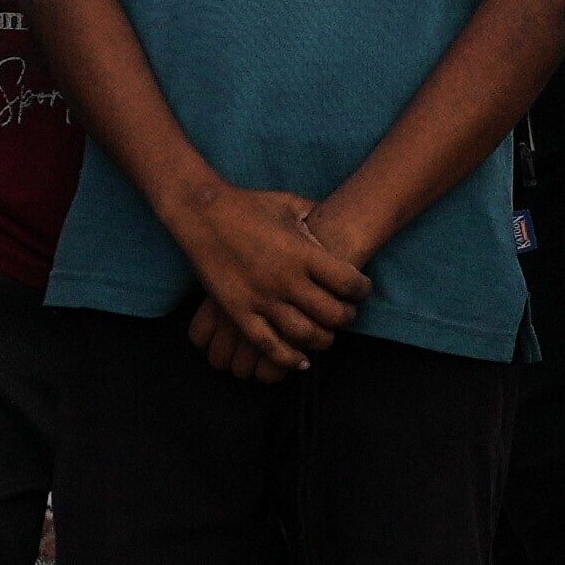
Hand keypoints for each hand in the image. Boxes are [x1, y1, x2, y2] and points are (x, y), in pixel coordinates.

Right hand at [183, 187, 369, 369]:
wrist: (202, 212)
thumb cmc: (249, 204)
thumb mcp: (290, 204)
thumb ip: (317, 217)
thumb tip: (338, 221)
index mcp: (303, 253)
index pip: (349, 283)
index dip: (362, 291)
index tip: (361, 291)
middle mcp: (286, 279)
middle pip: (333, 314)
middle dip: (347, 318)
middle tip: (347, 315)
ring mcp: (262, 299)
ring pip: (305, 335)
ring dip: (323, 340)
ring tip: (326, 335)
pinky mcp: (239, 312)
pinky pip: (269, 346)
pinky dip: (288, 359)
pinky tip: (300, 360)